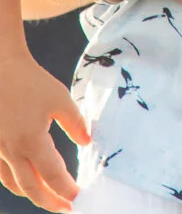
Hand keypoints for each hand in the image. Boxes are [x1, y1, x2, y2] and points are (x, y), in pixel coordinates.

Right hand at [0, 54, 88, 212]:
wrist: (1, 67)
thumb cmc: (31, 81)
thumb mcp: (60, 98)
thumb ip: (75, 123)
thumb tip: (87, 142)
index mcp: (32, 141)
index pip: (53, 175)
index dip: (67, 189)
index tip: (79, 196)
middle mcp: (13, 151)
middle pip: (32, 188)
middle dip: (50, 201)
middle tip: (66, 208)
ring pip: (14, 184)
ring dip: (32, 194)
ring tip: (48, 198)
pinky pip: (2, 173)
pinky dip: (15, 183)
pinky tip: (24, 181)